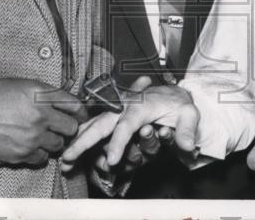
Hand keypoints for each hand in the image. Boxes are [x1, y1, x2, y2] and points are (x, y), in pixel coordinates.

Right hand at [0, 78, 87, 166]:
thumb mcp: (24, 85)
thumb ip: (45, 95)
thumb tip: (63, 104)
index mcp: (42, 95)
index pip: (74, 104)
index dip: (80, 111)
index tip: (80, 115)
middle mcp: (42, 116)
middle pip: (71, 127)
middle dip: (68, 128)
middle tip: (62, 128)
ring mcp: (33, 136)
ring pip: (59, 145)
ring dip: (54, 141)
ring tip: (43, 137)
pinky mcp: (23, 153)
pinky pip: (43, 158)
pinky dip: (40, 153)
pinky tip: (32, 146)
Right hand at [61, 81, 198, 169]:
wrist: (172, 93)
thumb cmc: (178, 103)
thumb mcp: (189, 113)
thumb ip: (188, 130)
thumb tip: (188, 147)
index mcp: (141, 106)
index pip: (127, 126)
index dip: (119, 144)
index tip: (112, 161)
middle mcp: (124, 109)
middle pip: (101, 125)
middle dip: (83, 142)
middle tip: (68, 158)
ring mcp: (116, 114)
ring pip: (93, 127)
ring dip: (78, 143)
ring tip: (65, 161)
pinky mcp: (113, 119)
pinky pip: (94, 128)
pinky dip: (82, 138)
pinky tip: (73, 155)